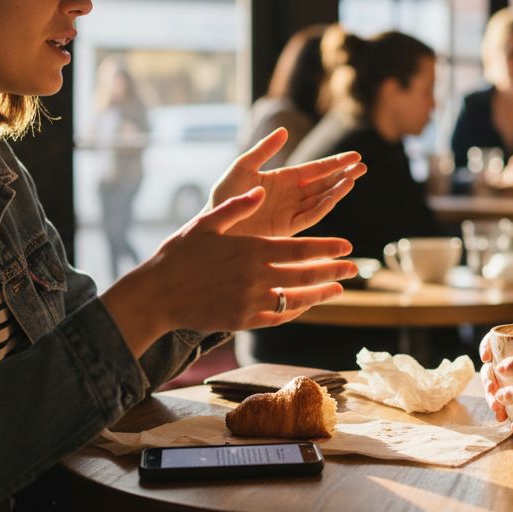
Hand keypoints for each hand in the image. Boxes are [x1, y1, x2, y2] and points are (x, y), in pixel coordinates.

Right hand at [101, 187, 357, 354]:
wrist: (157, 295)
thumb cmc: (179, 254)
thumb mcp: (207, 222)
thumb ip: (237, 207)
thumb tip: (259, 190)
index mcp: (252, 249)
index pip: (301, 248)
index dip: (327, 248)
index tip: (347, 247)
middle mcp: (257, 276)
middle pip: (306, 274)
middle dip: (334, 271)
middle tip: (355, 269)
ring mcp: (251, 301)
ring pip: (297, 299)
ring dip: (321, 294)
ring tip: (339, 290)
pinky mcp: (243, 320)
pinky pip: (278, 317)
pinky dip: (295, 311)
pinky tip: (306, 306)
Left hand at [210, 128, 365, 237]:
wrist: (214, 224)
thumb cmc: (224, 195)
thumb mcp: (243, 167)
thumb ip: (263, 150)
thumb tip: (285, 130)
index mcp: (284, 178)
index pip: (315, 169)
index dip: (335, 162)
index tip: (355, 155)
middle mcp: (291, 195)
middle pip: (324, 183)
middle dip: (344, 175)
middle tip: (363, 166)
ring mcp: (291, 212)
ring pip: (321, 199)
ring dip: (338, 189)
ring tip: (354, 178)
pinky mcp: (287, 228)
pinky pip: (310, 216)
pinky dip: (325, 206)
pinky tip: (336, 195)